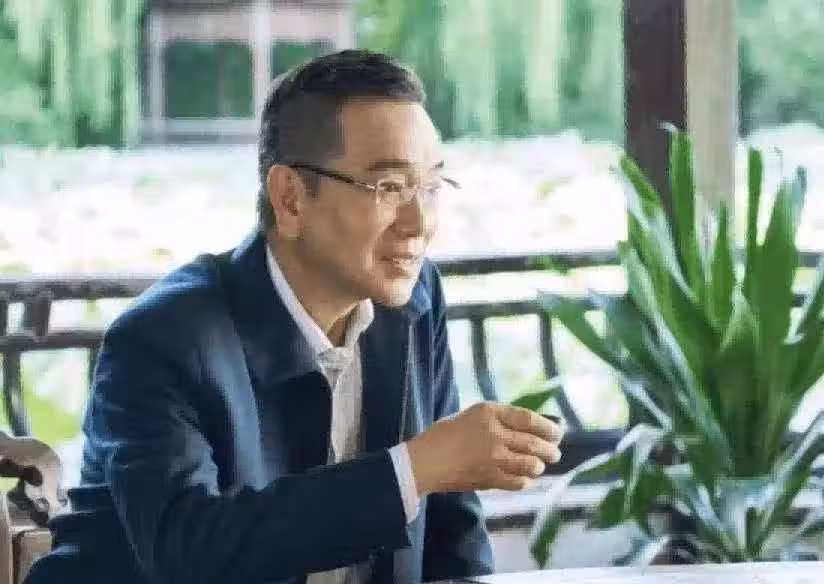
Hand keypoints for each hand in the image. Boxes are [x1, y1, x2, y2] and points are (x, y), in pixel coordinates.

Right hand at [406, 402, 563, 494]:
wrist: (425, 460)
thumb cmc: (444, 435)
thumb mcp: (471, 416)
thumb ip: (498, 419)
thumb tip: (530, 426)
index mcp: (489, 412)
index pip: (529, 418)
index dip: (548, 427)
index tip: (558, 432)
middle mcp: (494, 433)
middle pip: (535, 442)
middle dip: (551, 449)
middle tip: (555, 452)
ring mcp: (493, 457)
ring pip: (530, 464)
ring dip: (539, 466)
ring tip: (539, 465)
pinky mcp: (490, 478)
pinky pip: (518, 482)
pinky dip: (524, 481)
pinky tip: (522, 478)